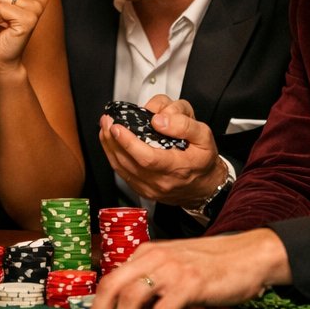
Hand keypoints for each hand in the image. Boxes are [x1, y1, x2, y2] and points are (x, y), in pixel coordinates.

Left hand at [86, 229, 290, 308]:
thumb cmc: (213, 265)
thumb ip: (154, 281)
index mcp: (146, 253)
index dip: (97, 307)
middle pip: (111, 287)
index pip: (110, 279)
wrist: (249, 255)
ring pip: (131, 299)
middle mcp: (153, 258)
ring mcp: (171, 270)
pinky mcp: (190, 284)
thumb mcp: (175, 266)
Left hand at [99, 96, 225, 206]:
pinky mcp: (142, 189)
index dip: (129, 142)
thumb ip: (184, 125)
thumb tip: (159, 119)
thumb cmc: (202, 160)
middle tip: (107, 121)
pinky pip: (122, 173)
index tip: (118, 127)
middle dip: (113, 140)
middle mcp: (161, 181)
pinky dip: (112, 155)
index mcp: (178, 168)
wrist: (203, 186)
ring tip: (104, 127)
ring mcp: (149, 188)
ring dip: (109, 146)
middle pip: (129, 163)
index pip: (148, 158)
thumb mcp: (204, 136)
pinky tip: (109, 142)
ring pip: (121, 168)